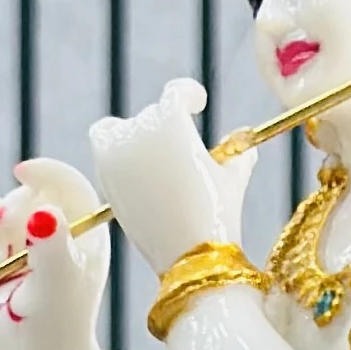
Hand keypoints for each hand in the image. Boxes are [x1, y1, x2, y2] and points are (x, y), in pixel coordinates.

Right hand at [0, 156, 109, 349]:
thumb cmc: (58, 328)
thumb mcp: (58, 287)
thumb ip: (50, 248)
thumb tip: (43, 214)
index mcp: (85, 234)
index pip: (70, 185)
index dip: (47, 173)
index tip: (23, 172)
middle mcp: (58, 233)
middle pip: (32, 193)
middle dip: (15, 205)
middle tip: (9, 229)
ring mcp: (26, 245)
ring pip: (4, 208)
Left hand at [88, 76, 246, 276]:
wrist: (190, 257)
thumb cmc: (217, 215)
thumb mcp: (233, 179)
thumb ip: (238, 155)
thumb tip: (246, 146)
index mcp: (171, 122)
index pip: (176, 92)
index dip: (189, 94)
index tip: (198, 103)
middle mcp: (138, 132)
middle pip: (151, 115)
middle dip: (167, 122)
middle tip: (182, 141)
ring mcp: (117, 158)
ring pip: (115, 129)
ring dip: (133, 133)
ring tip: (153, 150)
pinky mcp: (106, 182)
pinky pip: (104, 154)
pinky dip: (116, 154)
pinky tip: (138, 172)